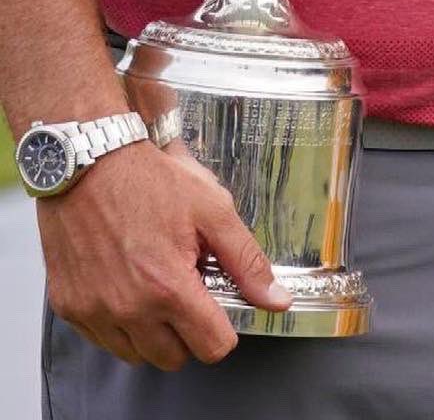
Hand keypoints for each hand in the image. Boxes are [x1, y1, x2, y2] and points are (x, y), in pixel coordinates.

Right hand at [38, 140, 289, 368]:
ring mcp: (94, 312)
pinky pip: (104, 339)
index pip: (211, 347)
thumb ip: (247, 261)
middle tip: (189, 289)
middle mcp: (128, 309)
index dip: (225, 328)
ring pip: (138, 354)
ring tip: (158, 285)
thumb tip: (277, 299)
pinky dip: (121, 324)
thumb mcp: (214, 211)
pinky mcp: (69, 308)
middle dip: (190, 330)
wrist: (89, 163)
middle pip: (175, 357)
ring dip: (154, 332)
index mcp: (168, 287)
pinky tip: (129, 285)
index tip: (221, 304)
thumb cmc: (152, 181)